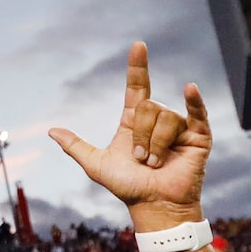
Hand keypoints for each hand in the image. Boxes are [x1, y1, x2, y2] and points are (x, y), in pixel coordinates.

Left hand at [47, 42, 210, 228]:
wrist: (154, 206)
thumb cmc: (129, 187)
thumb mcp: (97, 165)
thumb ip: (76, 146)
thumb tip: (51, 130)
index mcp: (135, 122)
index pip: (137, 87)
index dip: (137, 67)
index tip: (138, 45)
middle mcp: (158, 120)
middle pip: (149, 106)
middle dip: (141, 136)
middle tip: (141, 159)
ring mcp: (180, 127)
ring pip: (166, 117)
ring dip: (157, 144)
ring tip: (156, 163)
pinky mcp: (199, 137)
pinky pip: (197, 113)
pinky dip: (195, 101)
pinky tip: (189, 89)